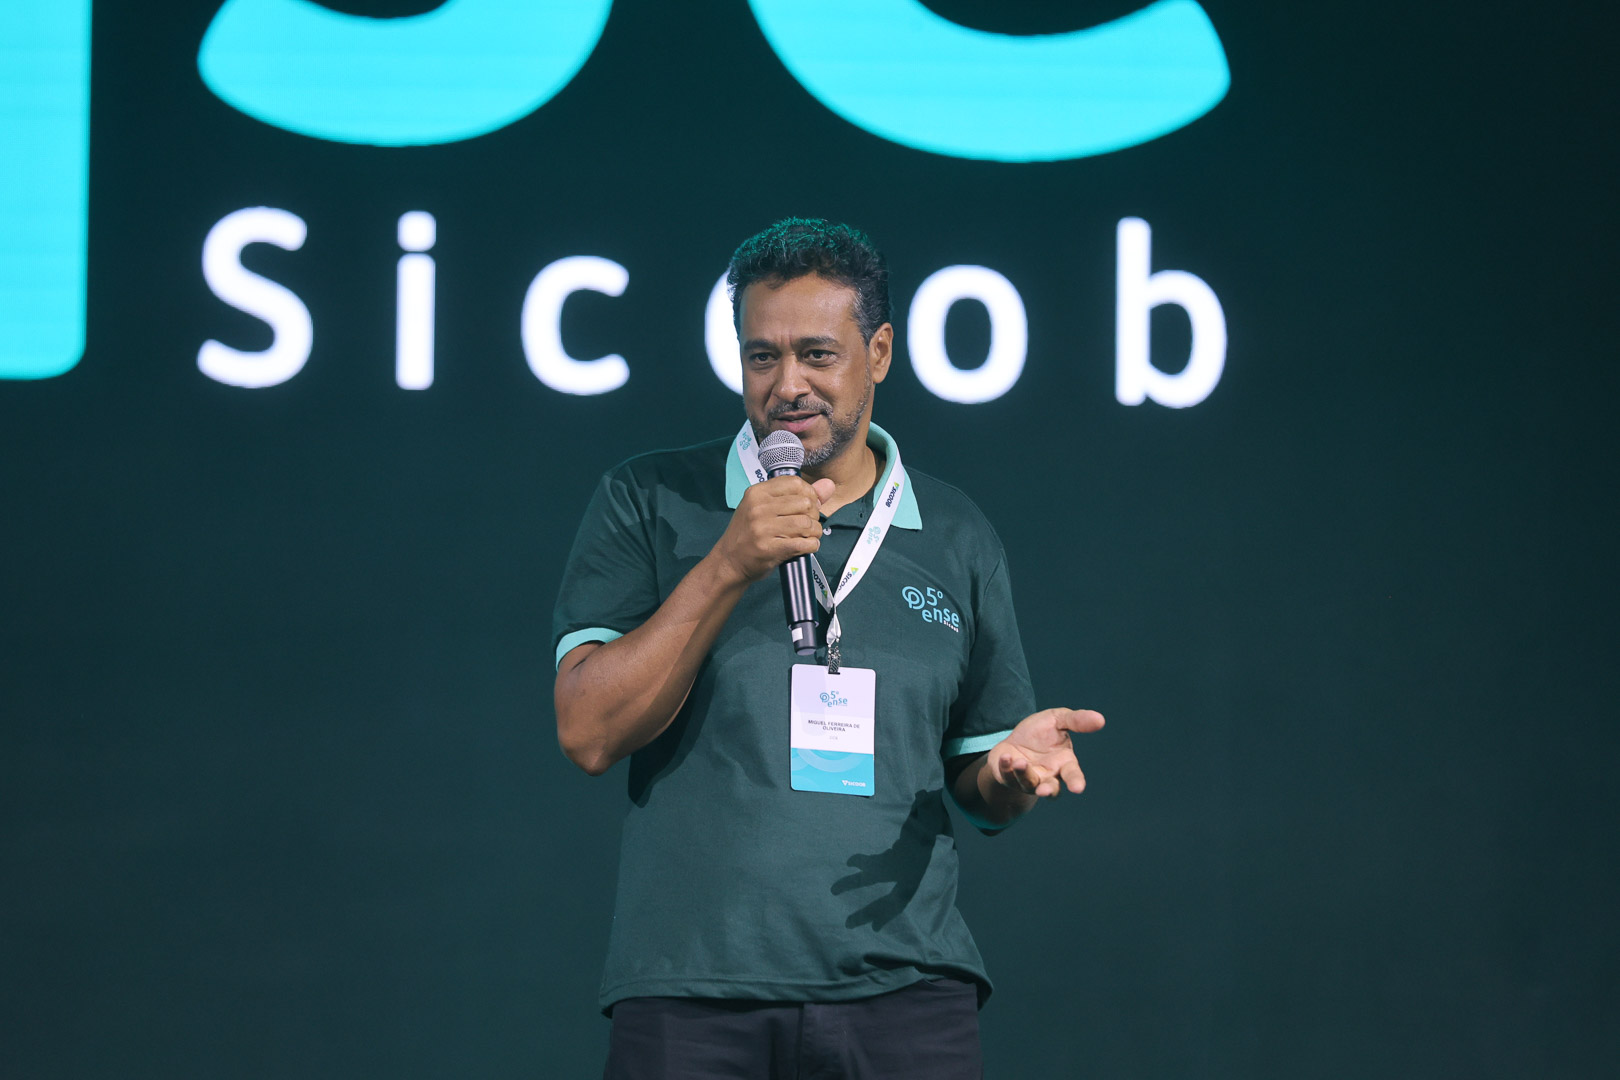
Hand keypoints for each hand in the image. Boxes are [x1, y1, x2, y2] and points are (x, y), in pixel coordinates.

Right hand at [710, 475, 837, 584]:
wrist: (729, 562)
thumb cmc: (748, 534)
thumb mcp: (765, 508)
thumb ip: (797, 496)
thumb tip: (828, 485)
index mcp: (757, 493)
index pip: (795, 483)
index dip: (809, 494)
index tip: (808, 505)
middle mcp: (758, 508)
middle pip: (804, 503)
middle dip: (813, 515)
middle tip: (808, 524)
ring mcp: (762, 528)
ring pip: (806, 523)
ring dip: (814, 532)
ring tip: (809, 536)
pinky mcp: (768, 548)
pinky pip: (803, 543)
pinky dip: (811, 546)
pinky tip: (807, 546)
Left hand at [987, 708, 1104, 798]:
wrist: (1015, 740)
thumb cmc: (1041, 732)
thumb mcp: (1057, 720)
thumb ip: (1076, 721)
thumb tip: (1100, 719)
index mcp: (1064, 764)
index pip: (1072, 774)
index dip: (1076, 782)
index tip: (1078, 788)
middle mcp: (1048, 776)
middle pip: (1052, 789)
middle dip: (1049, 790)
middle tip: (1044, 791)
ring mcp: (1029, 780)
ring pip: (1028, 783)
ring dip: (1024, 774)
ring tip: (1021, 762)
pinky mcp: (1009, 778)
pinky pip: (1007, 776)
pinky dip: (1006, 768)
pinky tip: (1007, 757)